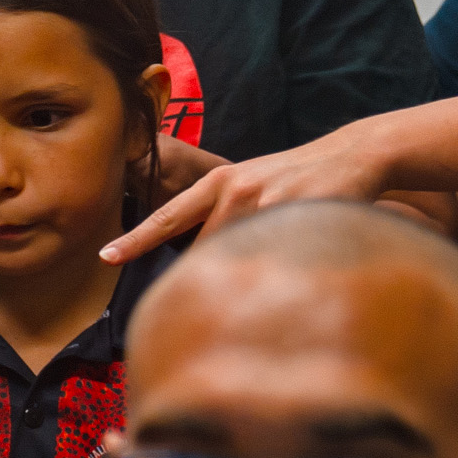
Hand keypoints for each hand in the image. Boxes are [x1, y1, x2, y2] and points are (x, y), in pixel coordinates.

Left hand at [103, 127, 396, 261]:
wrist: (350, 155)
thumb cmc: (292, 178)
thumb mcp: (247, 185)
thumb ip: (219, 216)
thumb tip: (197, 259)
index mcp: (216, 184)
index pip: (167, 217)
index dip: (137, 240)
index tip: (106, 257)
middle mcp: (235, 191)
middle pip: (203, 252)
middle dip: (204, 277)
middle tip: (207, 301)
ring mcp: (267, 202)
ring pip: (236, 256)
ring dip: (242, 276)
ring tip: (258, 282)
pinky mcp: (298, 212)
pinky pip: (274, 256)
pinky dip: (278, 270)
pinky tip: (290, 266)